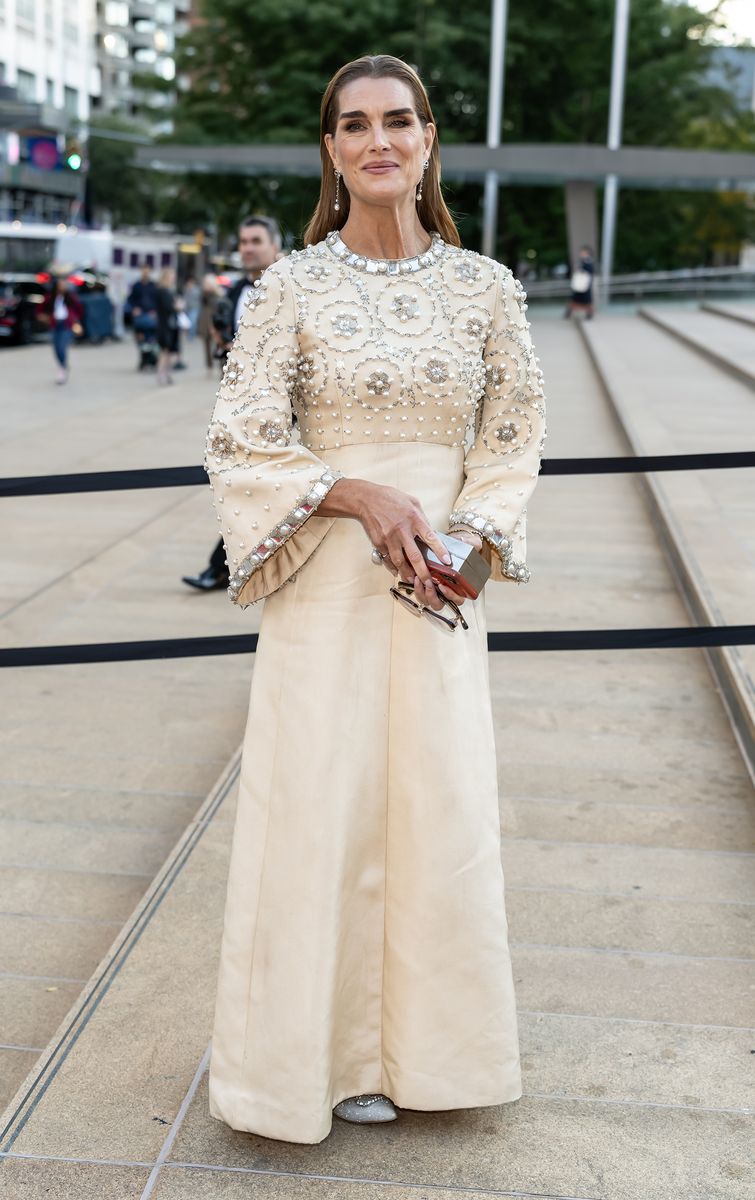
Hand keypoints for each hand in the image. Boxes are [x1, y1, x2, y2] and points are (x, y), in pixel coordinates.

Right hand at [319, 478, 452, 587]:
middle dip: (423, 572)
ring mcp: (389, 538)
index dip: (439, 550)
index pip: (430, 537)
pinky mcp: (379, 542)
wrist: (366, 499)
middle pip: (414, 556)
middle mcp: (402, 530)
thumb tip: (430, 532)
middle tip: (429, 582)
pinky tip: (397, 572)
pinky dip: (392, 567)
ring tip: (413, 581)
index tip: (447, 561)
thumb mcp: (412, 502)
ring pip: (399, 561)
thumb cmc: (390, 498)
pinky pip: (387, 558)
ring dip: (407, 573)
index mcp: (414, 519)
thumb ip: (422, 518)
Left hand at [413, 528, 482, 609]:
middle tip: (429, 584)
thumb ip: (473, 544)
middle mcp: (446, 591)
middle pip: (439, 605)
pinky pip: (418, 594)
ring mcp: (434, 590)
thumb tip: (472, 543)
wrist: (447, 543)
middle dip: (432, 597)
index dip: (451, 597)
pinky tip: (413, 576)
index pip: (458, 600)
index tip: (443, 587)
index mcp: (459, 587)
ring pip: (426, 601)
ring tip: (418, 579)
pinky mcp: (423, 586)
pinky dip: (415, 588)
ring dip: (421, 593)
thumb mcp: (468, 544)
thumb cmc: (458, 547)